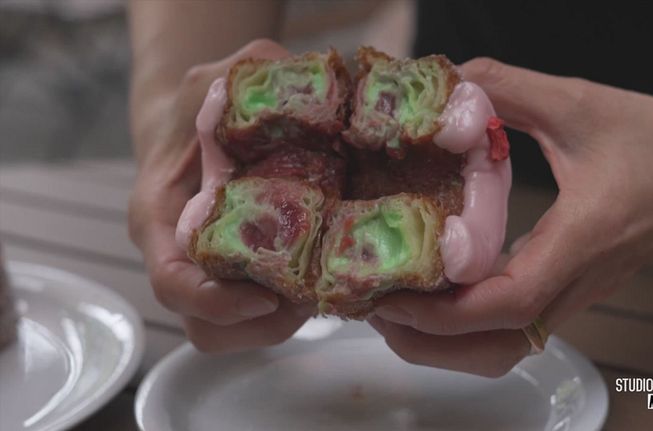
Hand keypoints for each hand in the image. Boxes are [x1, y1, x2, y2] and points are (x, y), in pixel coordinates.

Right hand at [128, 40, 314, 352]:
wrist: (191, 124)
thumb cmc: (197, 105)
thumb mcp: (214, 80)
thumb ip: (248, 75)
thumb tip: (297, 82)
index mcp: (158, 216)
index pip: (172, 282)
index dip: (216, 302)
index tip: (264, 298)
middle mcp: (176, 255)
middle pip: (205, 325)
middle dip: (262, 324)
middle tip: (311, 298)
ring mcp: (204, 272)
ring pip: (232, 332)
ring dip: (281, 323)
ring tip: (321, 291)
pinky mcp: (235, 276)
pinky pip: (256, 316)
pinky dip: (288, 310)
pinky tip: (319, 279)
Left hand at [369, 57, 652, 376]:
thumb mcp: (578, 103)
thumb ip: (509, 89)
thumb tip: (448, 80)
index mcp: (583, 239)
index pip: (511, 302)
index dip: (446, 312)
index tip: (393, 297)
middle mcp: (580, 279)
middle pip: (500, 346)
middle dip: (431, 342)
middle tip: (378, 307)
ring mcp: (579, 291)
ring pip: (508, 348)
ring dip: (448, 344)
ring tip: (399, 311)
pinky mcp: (576, 287)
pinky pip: (519, 328)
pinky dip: (471, 327)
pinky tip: (439, 295)